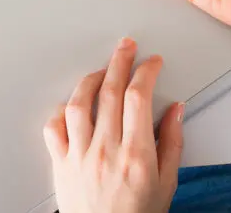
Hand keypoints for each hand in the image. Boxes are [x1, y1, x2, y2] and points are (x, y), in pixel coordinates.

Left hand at [44, 38, 183, 212]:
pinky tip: (73, 104)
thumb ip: (173, 143)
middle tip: (126, 47)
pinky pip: (54, 128)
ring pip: (79, 103)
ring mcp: (80, 155)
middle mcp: (106, 150)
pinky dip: (61, 111)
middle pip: (109, 91)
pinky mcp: (61, 164)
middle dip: (119, 61)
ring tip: (101, 69)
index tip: (152, 62)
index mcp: (136, 154)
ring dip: (90, 79)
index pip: (138, 96)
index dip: (146, 71)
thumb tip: (176, 110)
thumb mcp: (167, 183)